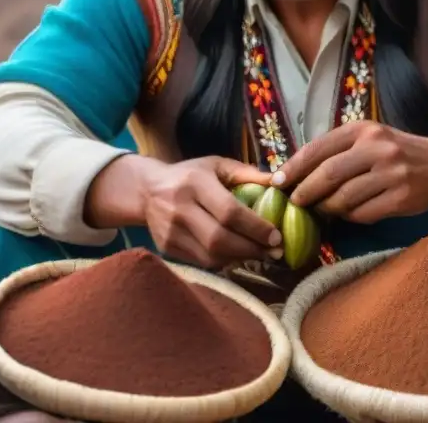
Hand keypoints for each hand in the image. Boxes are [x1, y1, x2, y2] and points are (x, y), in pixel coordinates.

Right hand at [140, 156, 281, 268]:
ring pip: (211, 256)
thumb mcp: (217, 165)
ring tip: (260, 254)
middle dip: (251, 249)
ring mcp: (170, 231)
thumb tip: (280, 183)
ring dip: (240, 258)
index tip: (276, 236)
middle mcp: (179, 208)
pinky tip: (238, 255)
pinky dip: (224, 262)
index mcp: (194, 183)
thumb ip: (248, 173)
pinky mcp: (166, 248)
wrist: (147, 190)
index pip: (229, 212)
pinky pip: (202, 262)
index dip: (255, 227)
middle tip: (274, 252)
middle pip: (220, 239)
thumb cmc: (190, 175)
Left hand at [272, 121, 427, 224]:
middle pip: (328, 174)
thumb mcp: (367, 139)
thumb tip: (293, 174)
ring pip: (345, 198)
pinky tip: (348, 215)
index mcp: (363, 130)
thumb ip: (336, 151)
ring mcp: (392, 173)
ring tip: (321, 210)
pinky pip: (364, 214)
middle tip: (295, 203)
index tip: (277, 182)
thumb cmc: (393, 153)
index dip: (294, 167)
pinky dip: (350, 217)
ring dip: (327, 208)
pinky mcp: (402, 197)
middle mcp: (377, 148)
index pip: (318, 148)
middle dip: (306, 192)